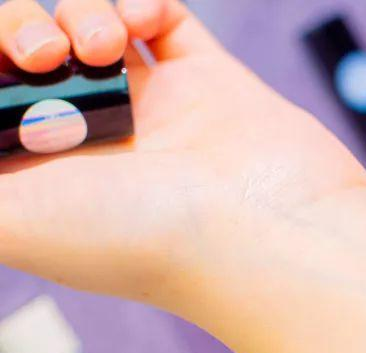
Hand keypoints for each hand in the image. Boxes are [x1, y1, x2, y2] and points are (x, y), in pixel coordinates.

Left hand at [0, 0, 365, 313]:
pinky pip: (158, 12)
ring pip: (82, 24)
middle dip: (13, 29)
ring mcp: (148, 109)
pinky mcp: (204, 80)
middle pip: (17, 51)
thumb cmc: (142, 242)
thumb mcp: (8, 220)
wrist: (264, 235)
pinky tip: (137, 24)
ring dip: (76, 13)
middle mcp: (87, 141)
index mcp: (36, 178)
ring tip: (101, 46)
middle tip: (39, 55)